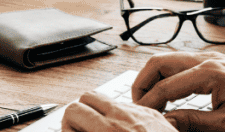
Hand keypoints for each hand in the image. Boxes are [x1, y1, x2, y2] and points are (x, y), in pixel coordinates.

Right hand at [62, 91, 177, 131]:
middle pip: (88, 96)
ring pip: (109, 99)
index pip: (73, 110)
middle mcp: (127, 117)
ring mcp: (143, 114)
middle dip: (81, 114)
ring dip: (100, 114)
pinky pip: (129, 107)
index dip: (68, 126)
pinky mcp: (156, 117)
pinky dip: (120, 117)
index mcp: (112, 130)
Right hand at [132, 51, 224, 131]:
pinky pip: (180, 62)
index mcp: (209, 73)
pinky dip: (167, 75)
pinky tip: (167, 93)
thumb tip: (166, 121)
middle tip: (138, 105)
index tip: (141, 116)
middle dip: (142, 82)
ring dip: (153, 77)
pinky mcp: (213, 61)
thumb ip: (193, 122)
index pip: (166, 86)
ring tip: (149, 100)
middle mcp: (206, 59)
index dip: (149, 103)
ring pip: (168, 59)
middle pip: (159, 62)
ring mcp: (209, 57)